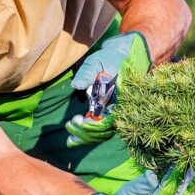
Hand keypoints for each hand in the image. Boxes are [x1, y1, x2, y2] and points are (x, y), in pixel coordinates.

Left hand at [65, 31, 151, 146]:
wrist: (124, 57)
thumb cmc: (111, 59)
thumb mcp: (98, 62)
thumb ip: (87, 73)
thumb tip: (76, 85)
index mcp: (119, 98)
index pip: (107, 122)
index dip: (91, 125)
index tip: (77, 120)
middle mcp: (120, 109)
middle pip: (104, 132)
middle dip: (85, 132)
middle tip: (70, 124)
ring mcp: (116, 112)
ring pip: (103, 134)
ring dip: (85, 137)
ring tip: (70, 134)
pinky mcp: (110, 113)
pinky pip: (101, 129)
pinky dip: (89, 135)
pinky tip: (75, 136)